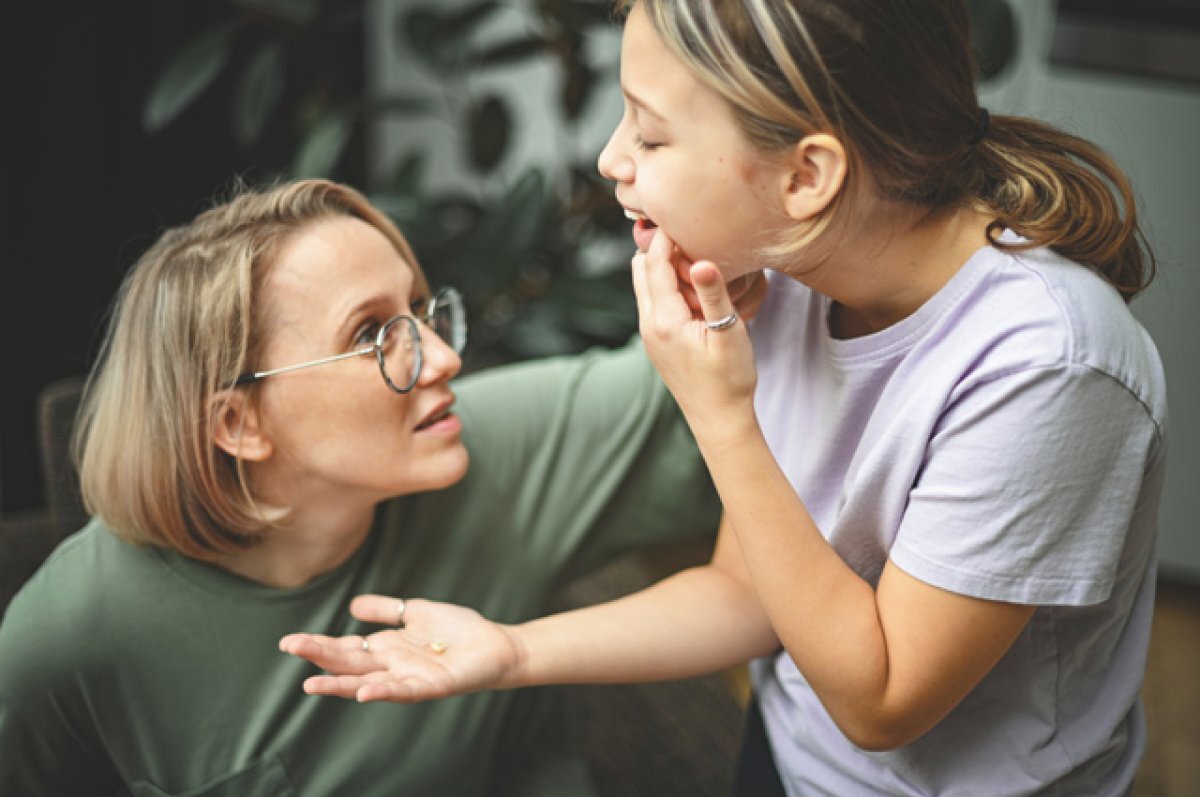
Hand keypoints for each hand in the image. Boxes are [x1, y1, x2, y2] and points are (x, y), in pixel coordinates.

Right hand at [279, 595, 522, 702]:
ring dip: (340, 684)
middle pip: (349, 663)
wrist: (496, 644)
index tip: (288, 642)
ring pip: (367, 683)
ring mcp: (409, 678)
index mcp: (386, 649)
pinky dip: (383, 691)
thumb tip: (352, 605)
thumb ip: (386, 610)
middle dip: (319, 657)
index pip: (345, 648)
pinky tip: (363, 691)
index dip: (318, 645)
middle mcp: (392, 666)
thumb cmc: (458, 630)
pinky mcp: (431, 686)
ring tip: (311, 684)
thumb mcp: (416, 611)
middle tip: (289, 647)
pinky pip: (403, 690)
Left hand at [632, 230, 757, 432]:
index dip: (666, 236)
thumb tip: (700, 260)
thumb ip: (713, 293)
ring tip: (693, 260)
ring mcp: (649, 335)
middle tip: (690, 236)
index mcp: (663, 320)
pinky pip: (652, 302)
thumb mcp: (728, 332)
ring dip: (661, 268)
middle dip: (660, 249)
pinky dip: (664, 286)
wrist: (720, 420)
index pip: (654, 263)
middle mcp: (648, 325)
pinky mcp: (656, 343)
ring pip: (644, 285)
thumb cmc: (730, 379)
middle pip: (640, 270)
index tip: (682, 214)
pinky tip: (691, 288)